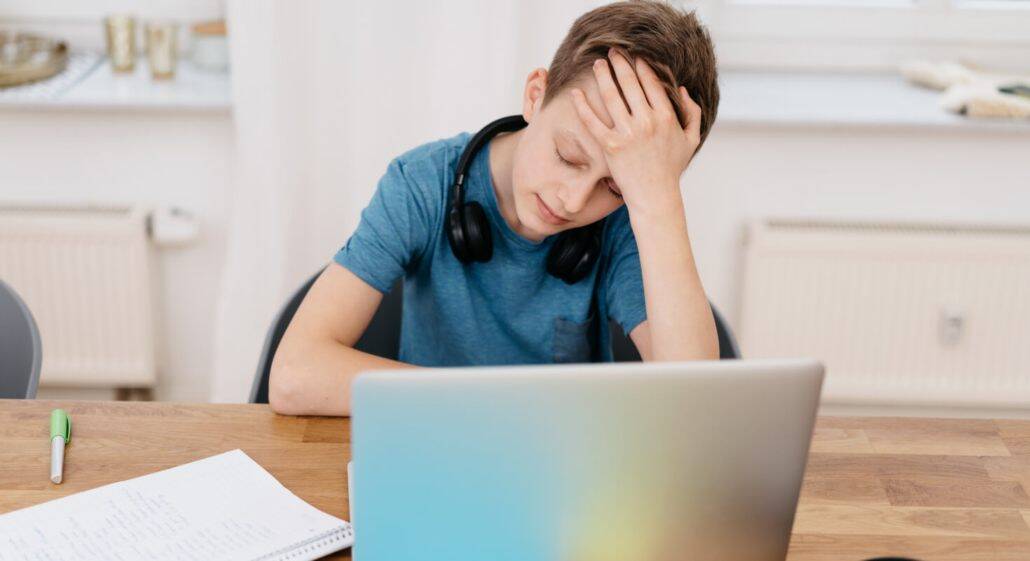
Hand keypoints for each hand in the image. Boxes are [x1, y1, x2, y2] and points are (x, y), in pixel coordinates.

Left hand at [570, 49, 702, 215]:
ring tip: (598, 65)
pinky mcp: (610, 146)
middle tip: (613, 53)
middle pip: (630, 84)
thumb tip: (681, 89)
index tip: (634, 57)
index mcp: (666, 117)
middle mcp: (647, 122)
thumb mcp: (691, 140)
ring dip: (603, 76)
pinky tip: (575, 93)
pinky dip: (582, 106)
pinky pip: (593, 121)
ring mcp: (627, 133)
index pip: (651, 83)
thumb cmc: (672, 169)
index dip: (641, 66)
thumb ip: (692, 112)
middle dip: (620, 64)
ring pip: (611, 96)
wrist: (655, 196)